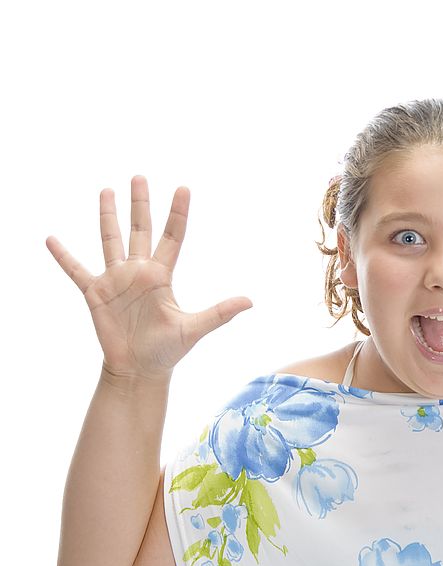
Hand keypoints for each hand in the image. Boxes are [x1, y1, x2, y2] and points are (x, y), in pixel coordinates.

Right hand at [46, 175, 252, 379]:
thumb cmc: (167, 350)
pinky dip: (64, 256)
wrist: (139, 370)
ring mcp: (116, 280)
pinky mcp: (96, 293)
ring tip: (106, 190)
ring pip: (110, 240)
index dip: (177, 213)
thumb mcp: (195, 329)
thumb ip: (220, 313)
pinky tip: (51, 239)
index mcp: (162, 275)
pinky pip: (77, 270)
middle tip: (139, 177)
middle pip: (140, 230)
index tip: (183, 188)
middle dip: (140, 203)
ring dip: (107, 216)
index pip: (172, 237)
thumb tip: (250, 301)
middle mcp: (139, 272)